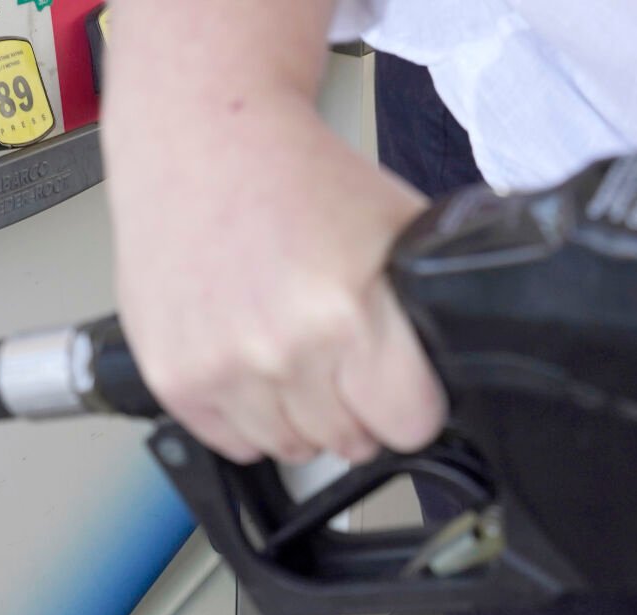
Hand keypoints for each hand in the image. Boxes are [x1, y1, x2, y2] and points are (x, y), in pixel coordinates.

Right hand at [104, 35, 444, 464]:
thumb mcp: (396, 226)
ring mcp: (221, 369)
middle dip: (356, 406)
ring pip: (292, 449)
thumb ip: (431, 304)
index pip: (408, 425)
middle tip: (341, 350)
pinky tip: (250, 359)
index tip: (402, 385)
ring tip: (293, 350)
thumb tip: (461, 367)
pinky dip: (247, 416)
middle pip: (351, 442)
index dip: (412, 404)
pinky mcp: (174, 379)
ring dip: (301, 415)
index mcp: (346, 310)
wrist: (202, 143)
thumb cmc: (299, 181)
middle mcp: (281, 348)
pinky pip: (234, 444)